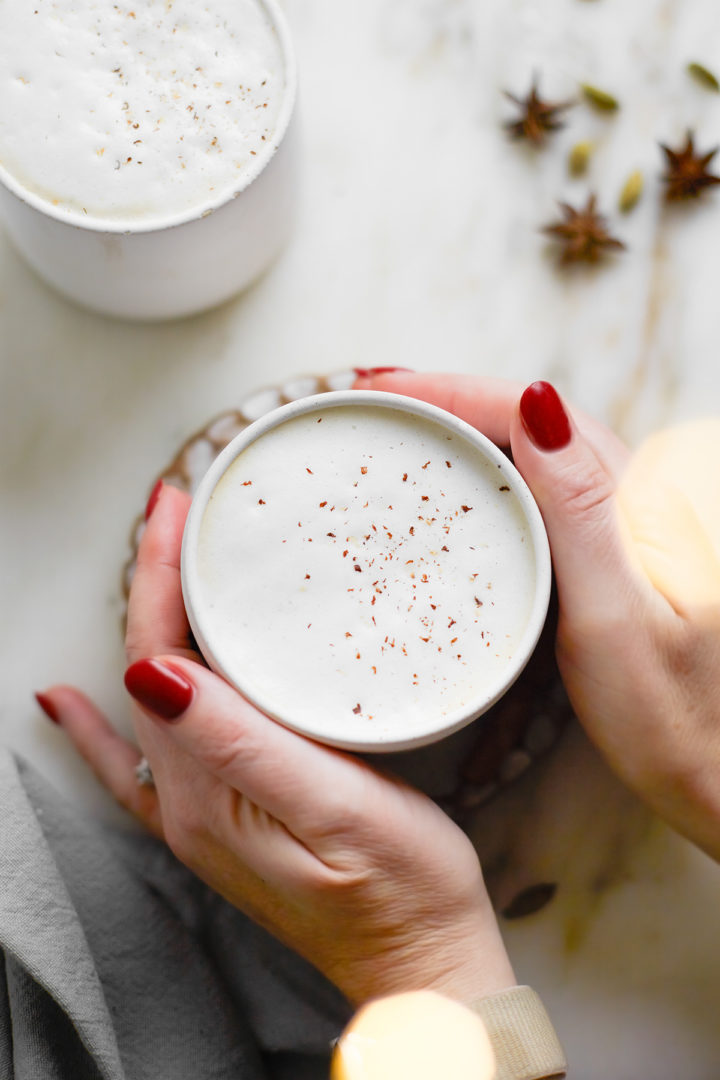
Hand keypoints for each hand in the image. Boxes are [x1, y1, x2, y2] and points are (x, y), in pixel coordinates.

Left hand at [39, 483, 514, 1006]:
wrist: (421, 961)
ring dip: (153, 619)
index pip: (158, 657)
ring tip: (163, 559)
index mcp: (204, 791)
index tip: (174, 506)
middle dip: (155, 581)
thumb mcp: (334, 811)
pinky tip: (72, 705)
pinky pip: (141, 762)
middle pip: (149, 665)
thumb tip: (150, 673)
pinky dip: (100, 727)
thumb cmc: (400, 888)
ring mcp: (201, 811)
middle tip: (177, 510)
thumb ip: (241, 745)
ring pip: (154, 691)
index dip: (160, 576)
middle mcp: (186, 801)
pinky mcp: (227, 817)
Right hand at [354, 371, 719, 861]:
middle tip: (375, 405)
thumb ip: (578, 509)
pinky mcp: (614, 556)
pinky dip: (490, 480)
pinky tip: (457, 493)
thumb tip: (538, 401)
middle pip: (531, 420)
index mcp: (647, 495)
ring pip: (536, 454)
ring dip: (467, 435)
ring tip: (402, 435)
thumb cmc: (677, 718)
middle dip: (448, 402)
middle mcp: (643, 495)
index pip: (534, 412)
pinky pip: (543, 496)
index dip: (451, 392)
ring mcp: (627, 525)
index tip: (383, 392)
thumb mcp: (614, 617)